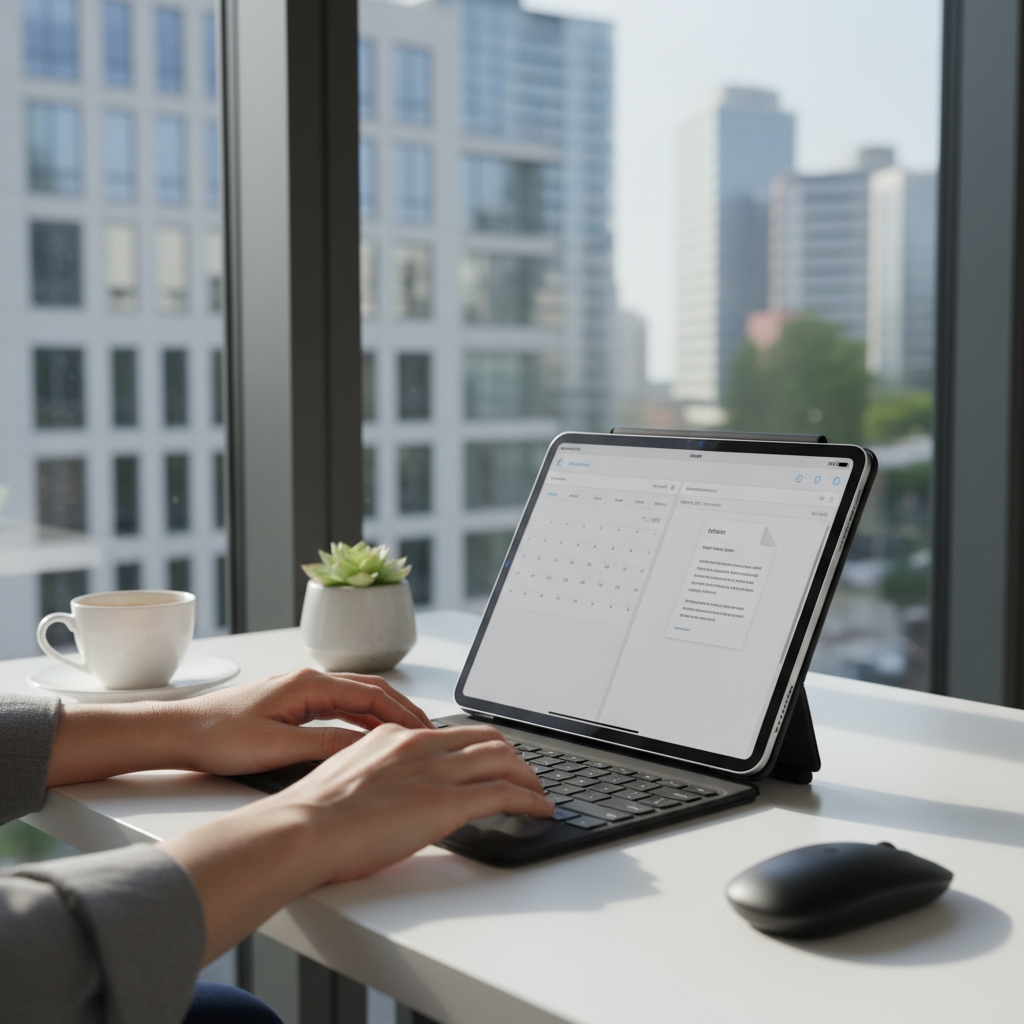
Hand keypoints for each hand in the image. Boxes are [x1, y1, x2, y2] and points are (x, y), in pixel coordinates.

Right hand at [162, 723, 552, 961]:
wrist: (301, 830)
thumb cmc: (312, 817)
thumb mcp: (348, 780)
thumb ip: (377, 777)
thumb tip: (391, 794)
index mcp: (394, 737)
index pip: (453, 732)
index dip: (481, 745)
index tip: (492, 758)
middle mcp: (419, 744)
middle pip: (486, 738)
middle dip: (513, 756)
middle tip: (524, 774)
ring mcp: (435, 771)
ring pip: (503, 759)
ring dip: (528, 776)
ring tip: (539, 792)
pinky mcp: (447, 801)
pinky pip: (505, 793)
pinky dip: (530, 798)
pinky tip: (540, 809)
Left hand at [173, 668, 434, 775]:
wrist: (178, 732)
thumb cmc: (217, 736)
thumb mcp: (276, 748)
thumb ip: (323, 746)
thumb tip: (365, 750)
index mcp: (308, 684)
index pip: (370, 694)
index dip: (402, 712)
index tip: (425, 730)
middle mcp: (308, 681)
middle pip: (370, 690)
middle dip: (402, 710)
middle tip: (428, 732)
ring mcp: (301, 691)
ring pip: (356, 697)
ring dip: (384, 714)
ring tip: (408, 737)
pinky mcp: (293, 704)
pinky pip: (339, 707)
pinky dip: (362, 719)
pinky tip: (370, 737)